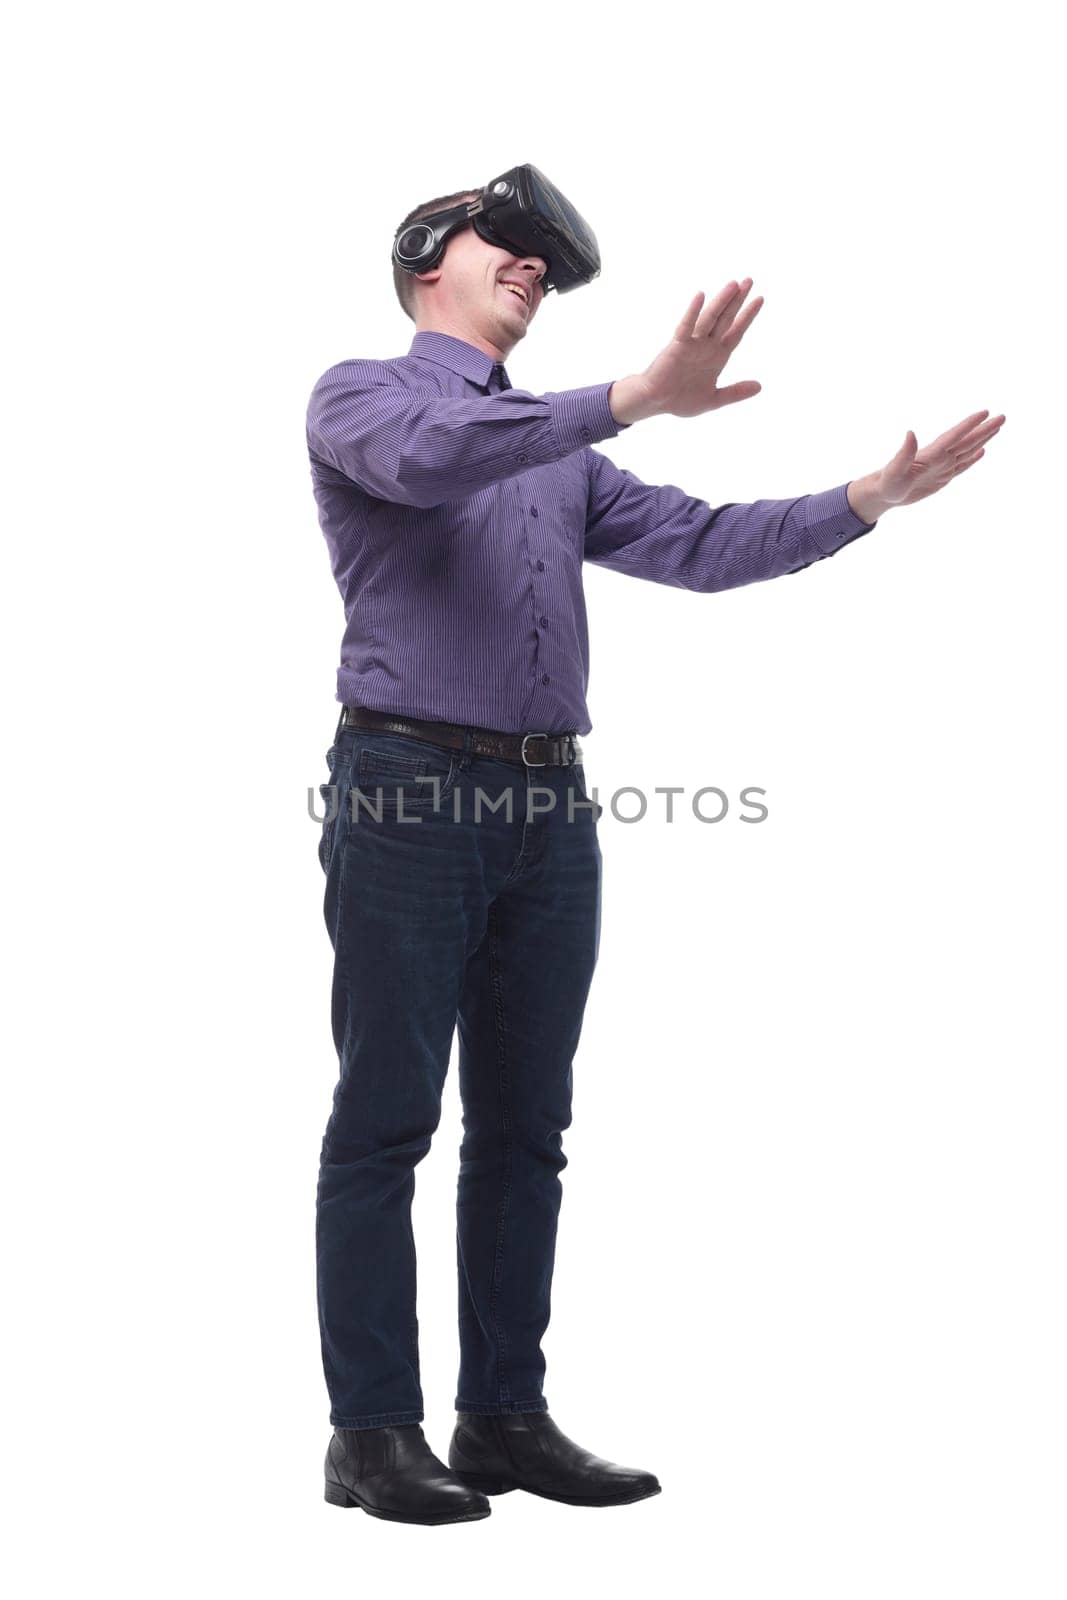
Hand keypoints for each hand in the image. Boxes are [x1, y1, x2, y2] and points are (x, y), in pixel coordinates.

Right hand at [609, 280, 764, 424]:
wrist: (657, 403)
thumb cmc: (681, 400)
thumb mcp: (714, 399)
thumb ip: (736, 392)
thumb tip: (760, 386)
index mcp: (717, 356)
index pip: (736, 331)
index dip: (748, 316)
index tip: (760, 299)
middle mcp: (707, 346)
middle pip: (726, 319)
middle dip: (738, 300)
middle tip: (749, 281)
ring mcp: (692, 344)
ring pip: (710, 318)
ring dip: (722, 301)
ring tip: (734, 284)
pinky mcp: (677, 346)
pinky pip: (686, 327)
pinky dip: (693, 312)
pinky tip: (700, 296)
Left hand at [847, 410, 1006, 522]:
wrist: (883, 494)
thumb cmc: (886, 483)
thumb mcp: (894, 470)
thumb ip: (904, 453)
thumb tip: (910, 433)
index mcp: (931, 454)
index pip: (954, 436)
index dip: (969, 425)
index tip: (985, 412)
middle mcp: (939, 457)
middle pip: (966, 440)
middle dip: (984, 429)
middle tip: (1002, 416)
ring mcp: (942, 466)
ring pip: (967, 450)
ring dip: (982, 439)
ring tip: (997, 427)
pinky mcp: (942, 477)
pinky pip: (961, 466)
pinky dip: (972, 459)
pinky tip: (981, 451)